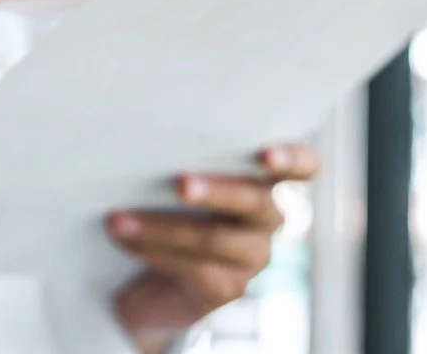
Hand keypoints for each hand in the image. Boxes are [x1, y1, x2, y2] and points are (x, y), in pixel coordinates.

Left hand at [109, 144, 323, 353]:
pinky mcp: (230, 287)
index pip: (304, 167)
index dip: (294, 159)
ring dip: (164, 227)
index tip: (266, 154)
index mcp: (264, 180)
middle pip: (256, 201)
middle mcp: (269, 217)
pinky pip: (194, 268)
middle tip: (181, 184)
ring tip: (122, 217)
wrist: (153, 280)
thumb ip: (186, 160)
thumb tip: (147, 139)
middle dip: (218, 191)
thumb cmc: (170, 208)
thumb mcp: (183, 180)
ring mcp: (253, 255)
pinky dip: (153, 250)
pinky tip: (126, 238)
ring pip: (216, 238)